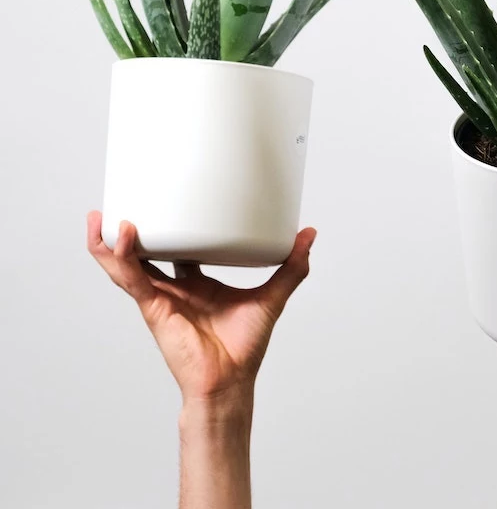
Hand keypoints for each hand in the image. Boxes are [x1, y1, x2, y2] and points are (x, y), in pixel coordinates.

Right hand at [87, 211, 314, 403]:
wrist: (230, 382)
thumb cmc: (244, 347)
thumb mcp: (272, 296)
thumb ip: (291, 267)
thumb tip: (308, 235)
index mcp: (196, 284)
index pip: (178, 249)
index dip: (171, 228)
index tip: (170, 202)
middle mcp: (174, 289)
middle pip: (144, 254)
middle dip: (127, 233)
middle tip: (118, 205)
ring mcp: (160, 298)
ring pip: (127, 265)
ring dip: (110, 243)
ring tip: (99, 217)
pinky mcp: (154, 308)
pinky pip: (133, 279)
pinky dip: (123, 257)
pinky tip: (121, 235)